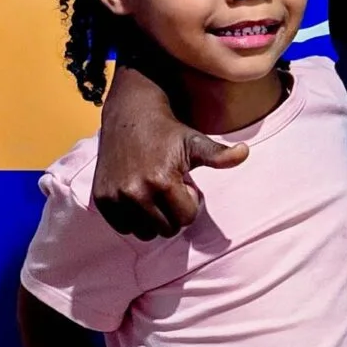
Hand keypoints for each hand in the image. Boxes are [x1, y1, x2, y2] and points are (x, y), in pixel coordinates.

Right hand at [93, 69, 246, 238]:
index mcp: (162, 181)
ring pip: (145, 233)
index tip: (183, 183)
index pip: (185, 220)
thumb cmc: (169, 132)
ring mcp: (116, 197)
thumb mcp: (196, 142)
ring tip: (153, 191)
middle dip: (172, 212)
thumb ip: (219, 154)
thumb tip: (245, 152)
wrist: (130, 114)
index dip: (189, 203)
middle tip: (168, 187)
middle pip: (166, 229)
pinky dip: (133, 217)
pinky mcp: (102, 199)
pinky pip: (124, 228)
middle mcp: (135, 192)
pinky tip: (137, 194)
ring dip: (153, 218)